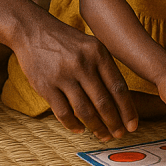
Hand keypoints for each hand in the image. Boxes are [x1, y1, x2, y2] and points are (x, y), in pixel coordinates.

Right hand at [13, 17, 137, 140]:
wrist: (32, 30)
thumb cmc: (66, 40)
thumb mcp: (90, 45)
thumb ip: (104, 67)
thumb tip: (120, 98)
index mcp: (98, 53)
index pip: (118, 87)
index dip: (127, 109)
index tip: (132, 125)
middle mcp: (83, 64)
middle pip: (103, 102)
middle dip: (114, 122)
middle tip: (119, 135)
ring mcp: (63, 75)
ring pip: (85, 110)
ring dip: (96, 127)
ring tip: (103, 136)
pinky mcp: (46, 85)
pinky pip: (63, 112)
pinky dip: (73, 125)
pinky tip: (79, 130)